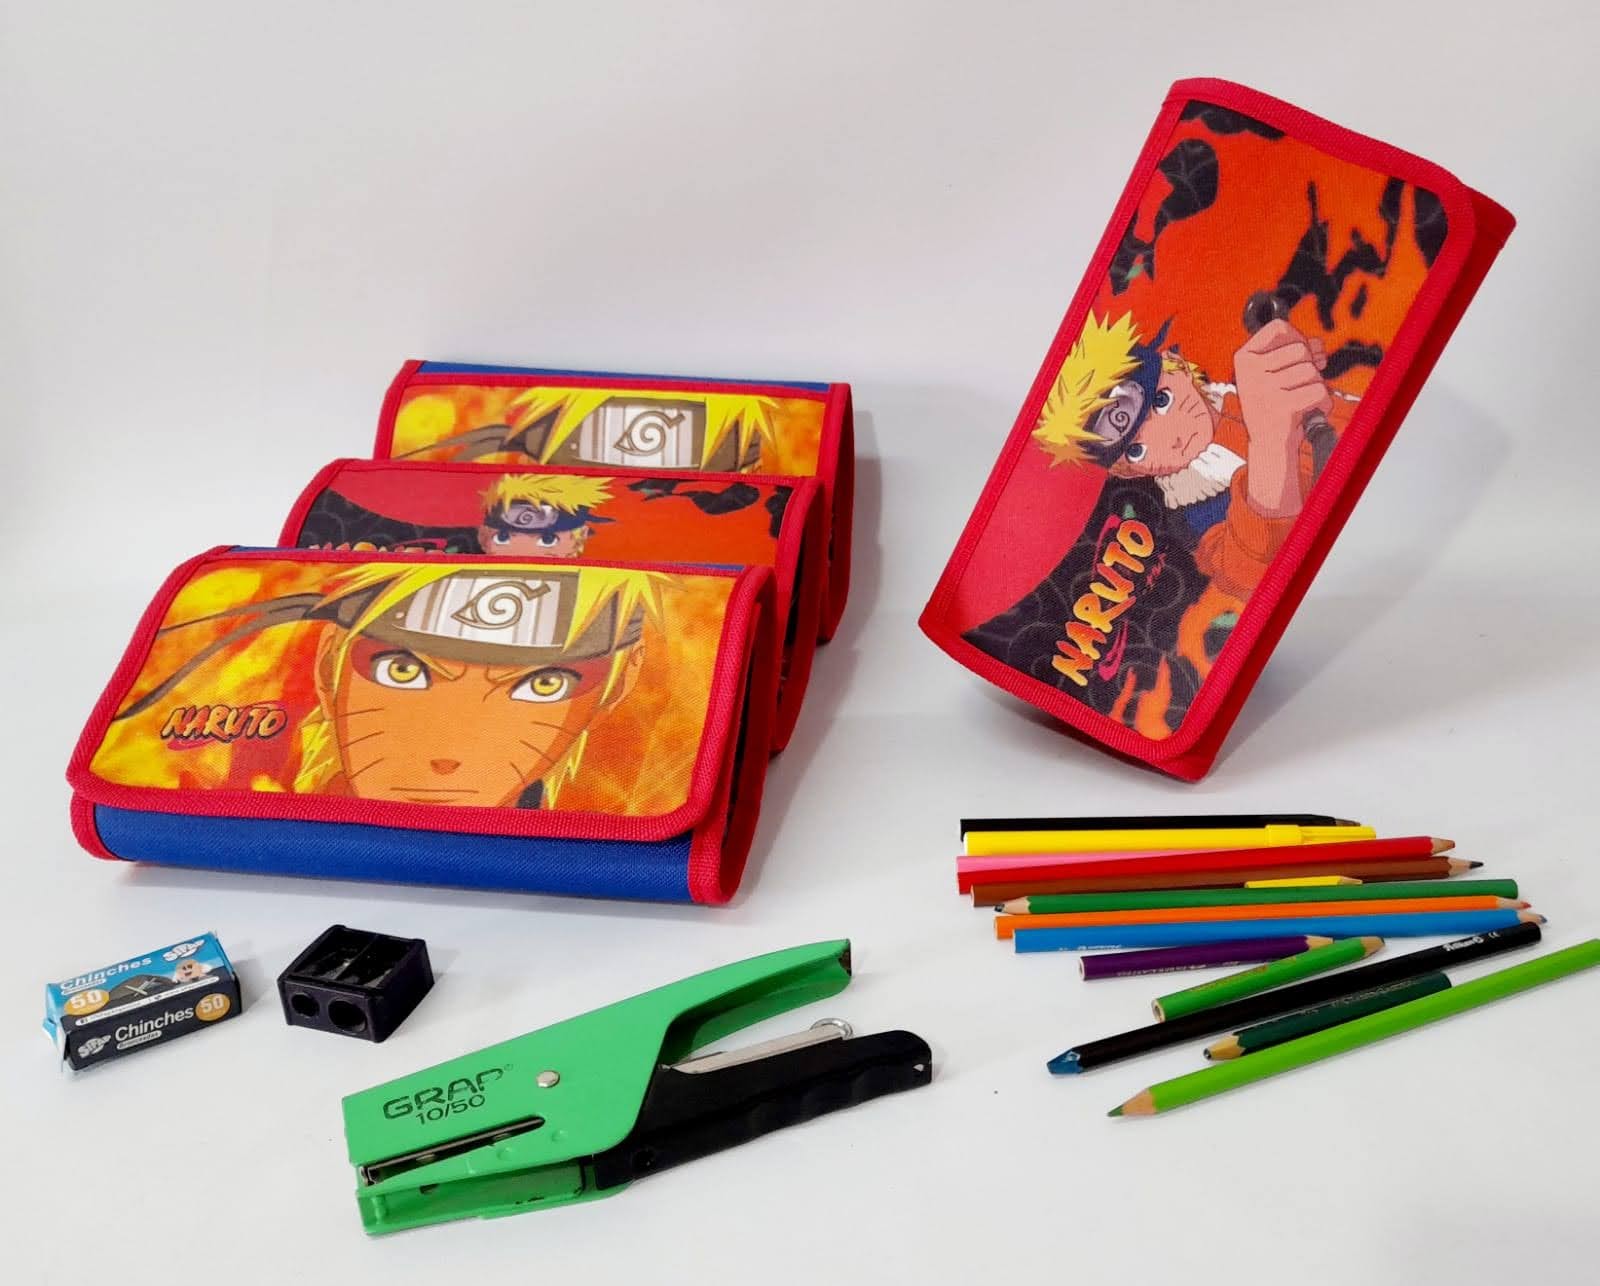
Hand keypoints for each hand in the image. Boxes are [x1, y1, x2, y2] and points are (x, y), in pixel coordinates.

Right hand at [1233, 318, 1331, 451]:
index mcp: (1244, 357)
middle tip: (1297, 385)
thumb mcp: (1274, 372)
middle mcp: (1249, 371)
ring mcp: (1263, 388)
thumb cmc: (1274, 404)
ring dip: (1315, 386)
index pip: (1279, 327)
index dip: (1296, 338)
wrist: (1269, 444)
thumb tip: (1317, 346)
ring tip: (1300, 400)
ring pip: (1311, 371)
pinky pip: (1319, 391)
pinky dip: (1322, 403)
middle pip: (1301, 349)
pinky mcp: (1281, 406)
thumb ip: (1294, 350)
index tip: (1294, 357)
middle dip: (1309, 366)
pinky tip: (1309, 411)